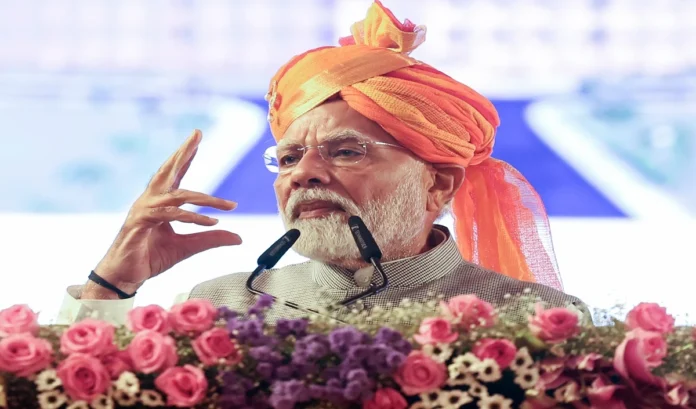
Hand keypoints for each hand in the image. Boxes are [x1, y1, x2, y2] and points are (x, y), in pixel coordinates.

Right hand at [83, 130, 241, 298]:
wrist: (124, 277)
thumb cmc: (150, 258)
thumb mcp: (188, 248)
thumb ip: (211, 239)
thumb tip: (238, 237)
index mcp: (159, 202)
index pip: (175, 175)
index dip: (186, 157)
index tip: (197, 138)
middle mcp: (150, 200)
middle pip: (168, 171)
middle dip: (184, 152)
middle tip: (197, 134)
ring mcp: (143, 210)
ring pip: (178, 196)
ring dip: (205, 199)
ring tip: (228, 205)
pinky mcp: (140, 223)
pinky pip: (171, 215)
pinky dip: (193, 218)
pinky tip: (211, 222)